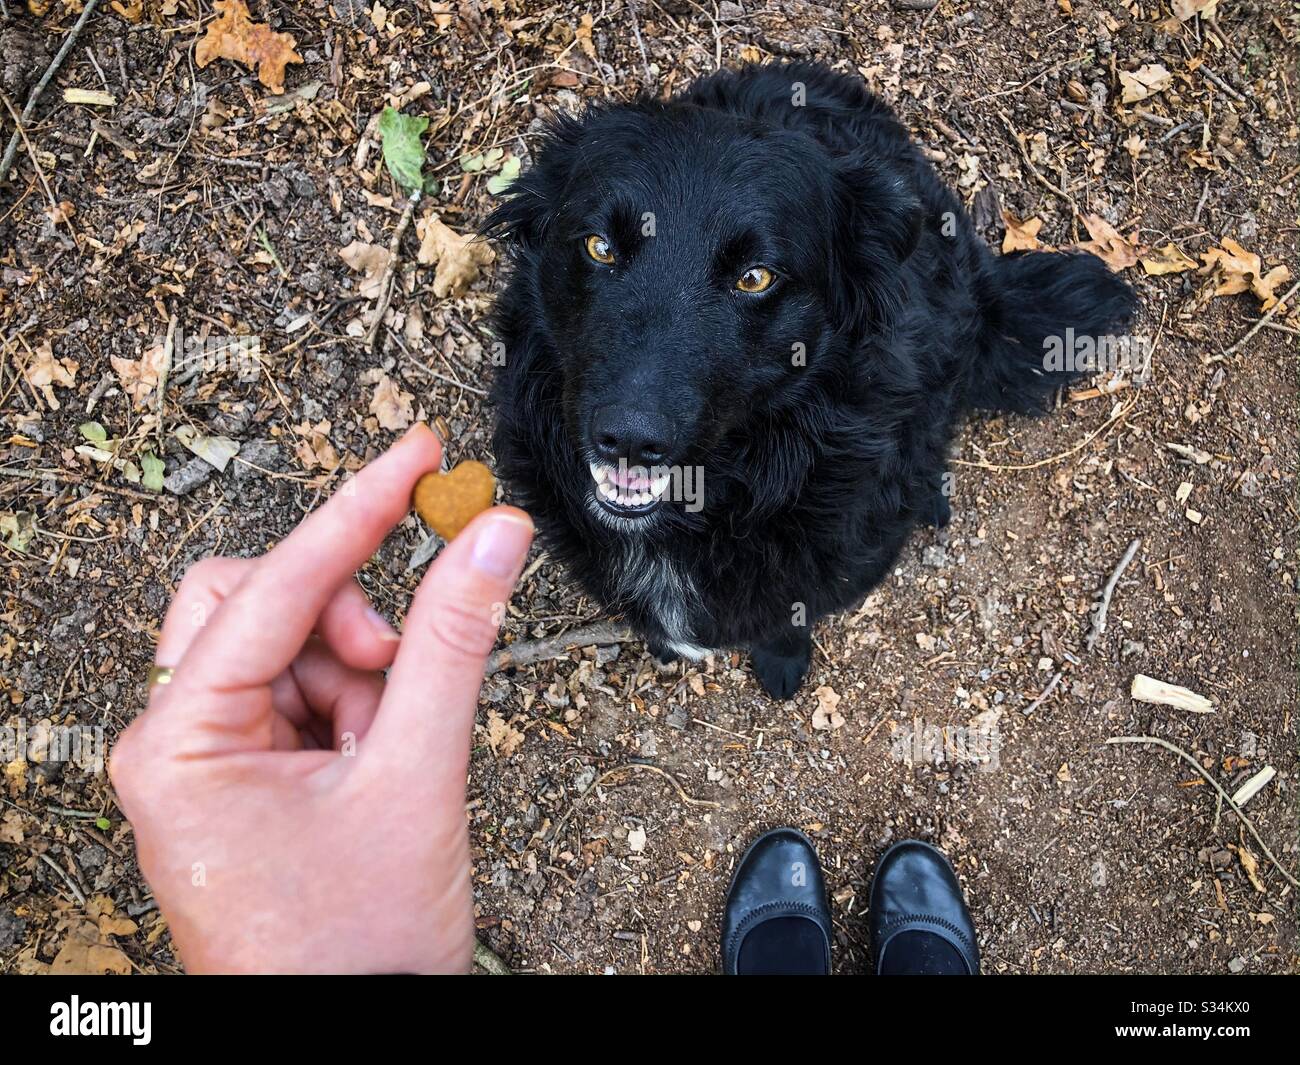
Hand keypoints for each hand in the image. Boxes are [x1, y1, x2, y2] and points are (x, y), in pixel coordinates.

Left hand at [109, 424, 533, 972]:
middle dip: (341, 618)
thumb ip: (454, 639)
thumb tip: (491, 537)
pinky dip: (354, 704)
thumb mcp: (417, 773)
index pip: (272, 587)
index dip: (355, 511)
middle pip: (259, 601)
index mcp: (180, 743)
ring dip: (357, 674)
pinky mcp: (245, 770)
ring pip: (290, 642)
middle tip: (393, 663)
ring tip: (388, 747)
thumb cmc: (355, 948)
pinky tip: (375, 760)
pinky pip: (303, 688)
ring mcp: (209, 757)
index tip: (412, 456)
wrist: (359, 1034)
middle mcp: (175, 741)